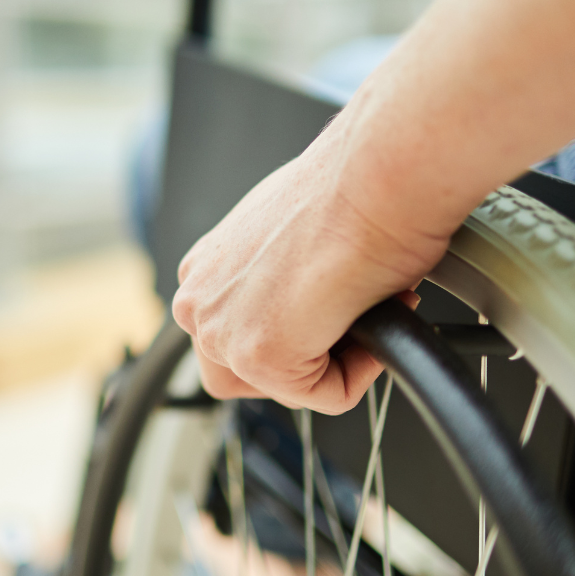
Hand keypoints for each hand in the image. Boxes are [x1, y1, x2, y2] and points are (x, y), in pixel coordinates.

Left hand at [171, 127, 444, 412]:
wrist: (374, 180)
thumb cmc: (349, 192)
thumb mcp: (294, 233)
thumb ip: (279, 276)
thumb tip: (310, 297)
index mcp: (204, 271)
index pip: (235, 336)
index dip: (299, 329)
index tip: (333, 303)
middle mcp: (200, 302)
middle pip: (248, 375)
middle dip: (306, 355)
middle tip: (348, 318)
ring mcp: (224, 333)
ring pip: (286, 387)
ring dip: (335, 363)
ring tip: (362, 314)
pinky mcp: (262, 358)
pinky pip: (329, 395)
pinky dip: (364, 368)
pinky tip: (371, 316)